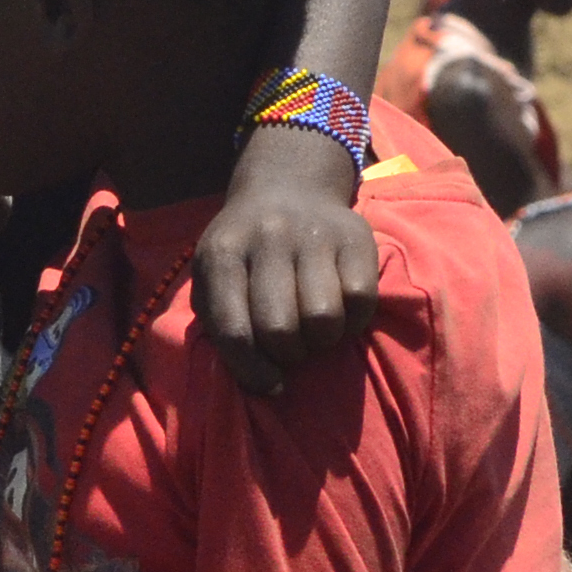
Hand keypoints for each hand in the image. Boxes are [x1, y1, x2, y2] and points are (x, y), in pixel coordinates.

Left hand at [192, 127, 376, 396]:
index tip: (269, 385)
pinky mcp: (355, 236)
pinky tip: (338, 316)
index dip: (251, 371)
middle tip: (289, 352)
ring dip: (320, 342)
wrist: (287, 185)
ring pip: (323, 319)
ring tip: (312, 335)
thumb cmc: (244, 249)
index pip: (233, 331)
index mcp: (222, 252)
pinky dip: (352, 323)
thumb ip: (217, 320)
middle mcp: (267, 238)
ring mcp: (313, 234)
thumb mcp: (211, 274)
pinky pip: (360, 301)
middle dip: (287, 356)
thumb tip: (254, 377)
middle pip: (280, 330)